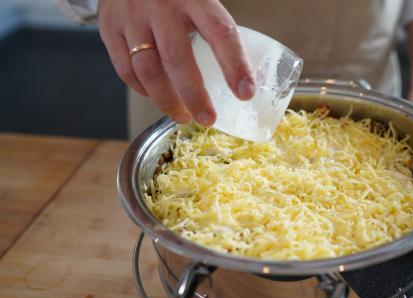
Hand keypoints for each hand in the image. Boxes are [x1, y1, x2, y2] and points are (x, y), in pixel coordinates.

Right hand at [97, 0, 254, 125]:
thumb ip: (219, 29)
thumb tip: (251, 77)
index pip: (221, 33)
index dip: (235, 65)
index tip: (246, 93)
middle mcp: (162, 5)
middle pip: (177, 59)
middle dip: (194, 96)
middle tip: (207, 119)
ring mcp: (132, 16)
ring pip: (147, 70)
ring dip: (166, 100)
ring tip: (183, 116)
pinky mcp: (109, 27)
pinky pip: (125, 68)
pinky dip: (142, 90)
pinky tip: (155, 96)